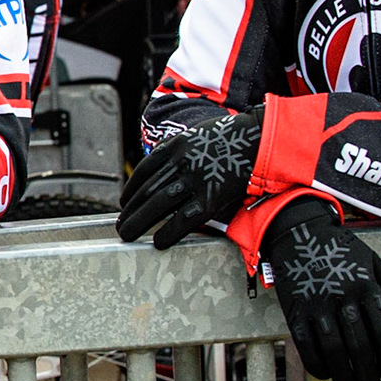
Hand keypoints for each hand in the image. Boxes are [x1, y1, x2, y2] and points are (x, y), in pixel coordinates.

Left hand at [117, 107, 262, 248]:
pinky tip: (158, 242)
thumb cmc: (228, 140)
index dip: (129, 190)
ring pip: (158, 205)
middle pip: (147, 191)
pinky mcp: (212, 198)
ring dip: (139, 222)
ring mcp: (195, 180)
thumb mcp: (194, 137)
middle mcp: (180, 162)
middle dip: (129, 211)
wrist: (260, 140)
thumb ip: (175, 153)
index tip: (123, 203)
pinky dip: (168, 232)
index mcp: (173, 146)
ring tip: (127, 234)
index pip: (143, 172)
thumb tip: (156, 175)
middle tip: (120, 225)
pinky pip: (183, 219)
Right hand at [261, 198, 380, 380]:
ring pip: (334, 353)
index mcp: (367, 289)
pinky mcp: (295, 312)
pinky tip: (327, 373)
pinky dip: (318, 365)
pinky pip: (307, 347)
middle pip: (360, 349)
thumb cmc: (341, 250)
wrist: (297, 232)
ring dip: (345, 377)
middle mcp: (343, 300)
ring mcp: (317, 307)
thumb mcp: (375, 265)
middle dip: (369, 376)